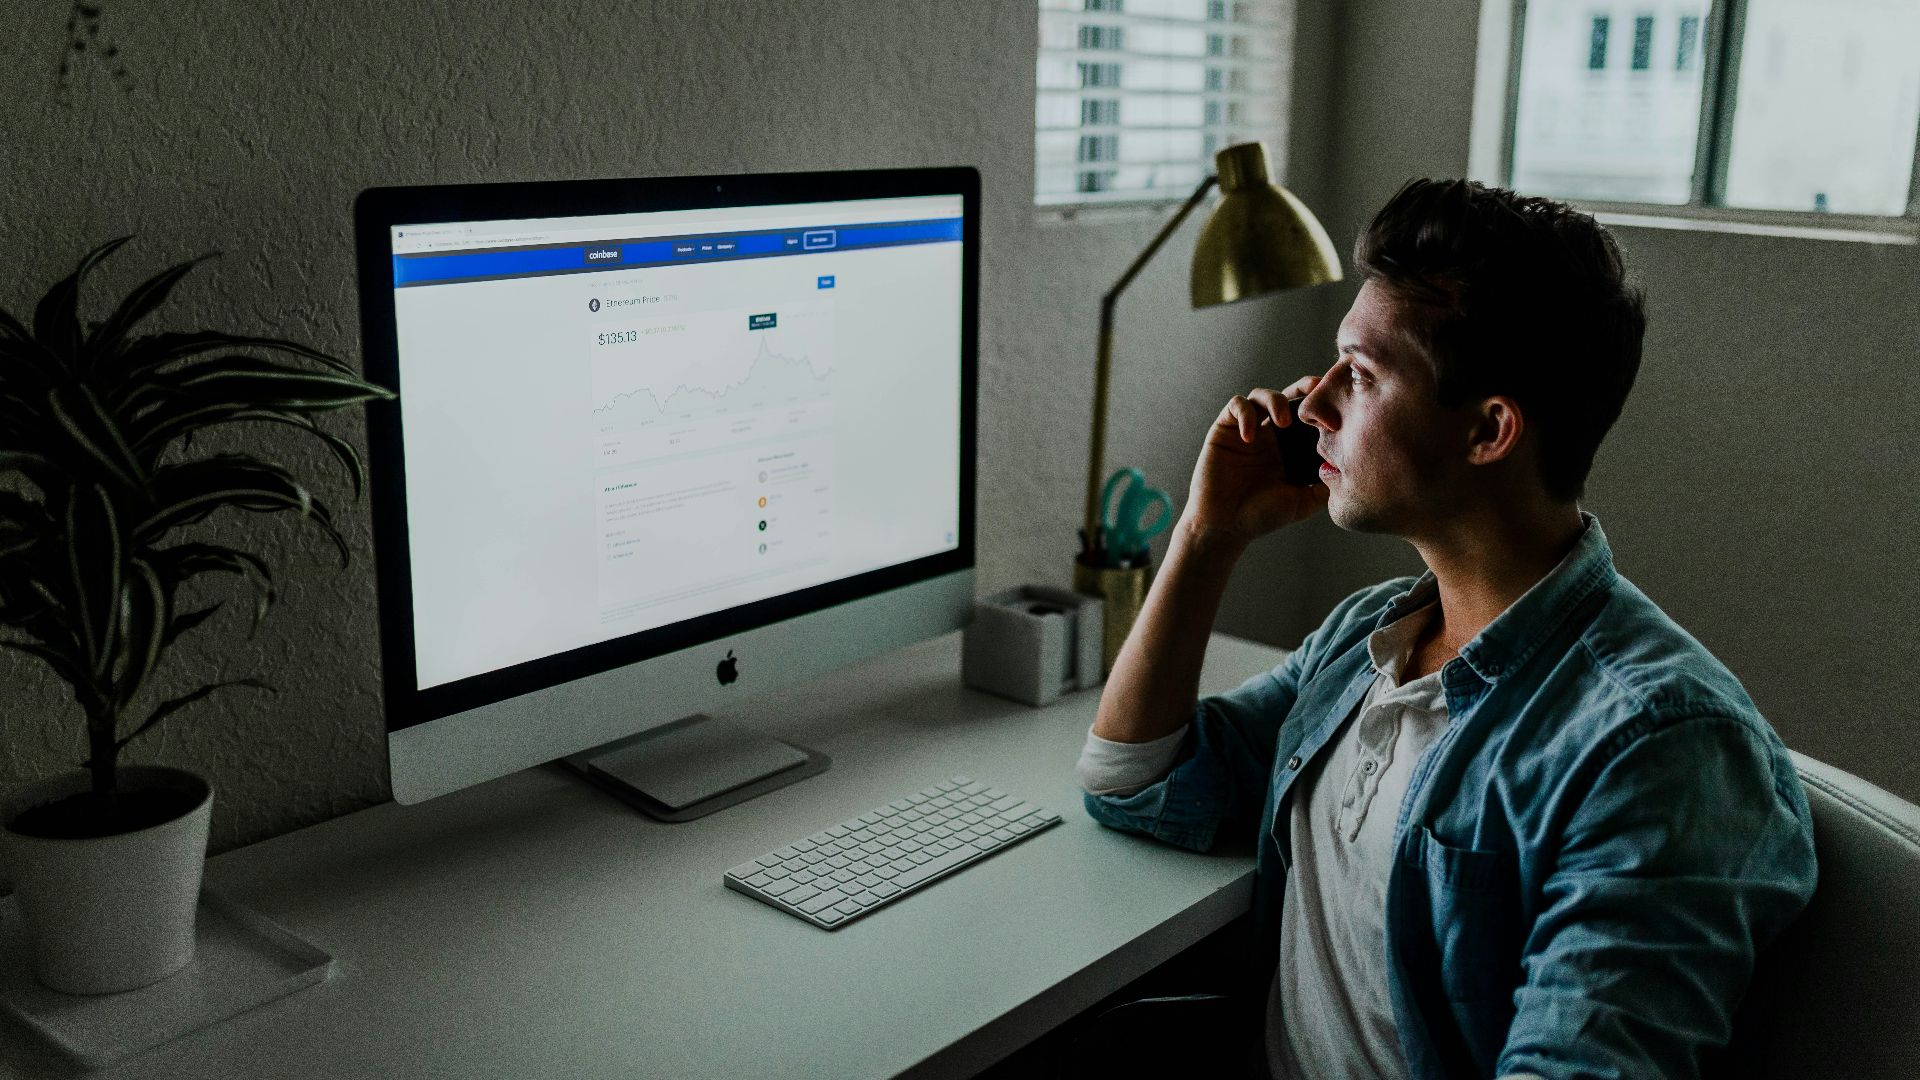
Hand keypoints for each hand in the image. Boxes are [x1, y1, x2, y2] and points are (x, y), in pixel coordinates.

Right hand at [1181, 377, 1328, 545]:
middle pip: (1288, 395)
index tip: (1337, 406)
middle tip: (1316, 390)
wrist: (1224, 526)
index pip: (1308, 416)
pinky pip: (1236, 406)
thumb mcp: (1302, 502)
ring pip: (1262, 395)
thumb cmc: (1261, 516)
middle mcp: (1270, 434)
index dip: (1321, 405)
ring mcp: (1247, 430)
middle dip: (1303, 388)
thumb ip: (1323, 486)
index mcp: (1290, 447)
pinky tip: (1250, 436)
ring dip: (1275, 400)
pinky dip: (1245, 414)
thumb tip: (1348, 470)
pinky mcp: (1224, 430)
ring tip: (1283, 421)